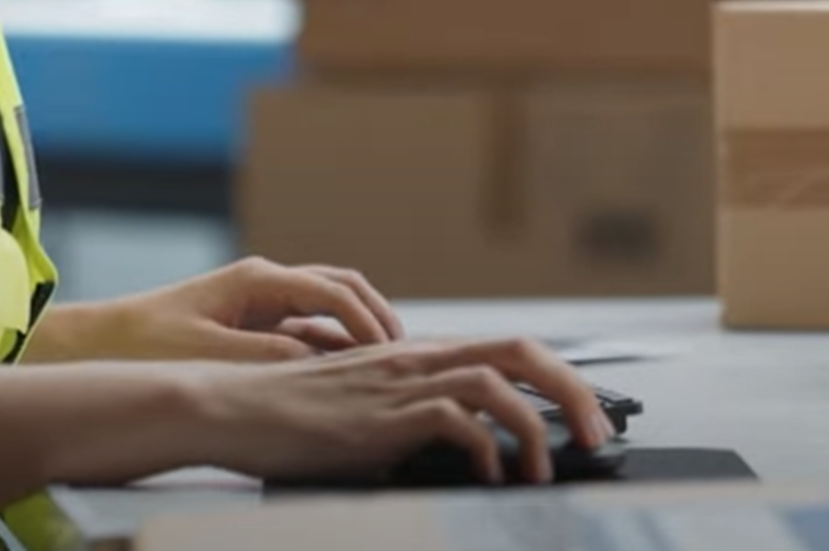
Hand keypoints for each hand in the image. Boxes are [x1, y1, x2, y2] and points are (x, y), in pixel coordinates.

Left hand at [32, 256, 404, 365]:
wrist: (97, 343)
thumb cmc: (146, 346)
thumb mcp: (209, 353)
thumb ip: (267, 354)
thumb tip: (318, 358)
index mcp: (258, 280)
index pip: (333, 292)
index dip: (368, 322)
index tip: (391, 352)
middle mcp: (265, 282)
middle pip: (341, 287)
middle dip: (376, 316)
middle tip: (405, 352)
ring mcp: (260, 300)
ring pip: (328, 305)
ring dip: (359, 328)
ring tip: (386, 362)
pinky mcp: (252, 322)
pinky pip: (308, 325)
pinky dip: (335, 341)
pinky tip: (346, 368)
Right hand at [183, 336, 614, 485]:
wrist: (231, 408)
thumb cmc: (291, 419)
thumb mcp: (367, 415)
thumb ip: (415, 420)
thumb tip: (465, 451)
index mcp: (420, 357)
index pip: (510, 351)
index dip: (560, 378)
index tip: (589, 415)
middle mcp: (419, 359)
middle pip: (521, 351)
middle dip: (573, 391)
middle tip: (597, 435)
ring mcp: (401, 383)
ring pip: (497, 382)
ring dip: (537, 427)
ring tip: (546, 470)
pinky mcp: (382, 414)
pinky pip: (456, 420)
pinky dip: (486, 448)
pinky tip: (492, 477)